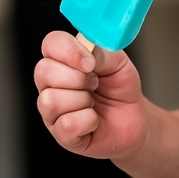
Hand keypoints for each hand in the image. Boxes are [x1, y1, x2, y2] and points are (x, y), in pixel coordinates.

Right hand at [35, 31, 148, 160]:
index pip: (50, 44)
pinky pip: (66, 124)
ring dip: (82, 100)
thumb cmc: (121, 88)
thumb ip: (100, 51)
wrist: (134, 118)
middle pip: (43, 71)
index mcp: (63, 60)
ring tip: (93, 102)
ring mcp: (52, 111)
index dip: (68, 50)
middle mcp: (51, 84)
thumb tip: (86, 48)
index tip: (90, 62)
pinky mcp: (61, 134)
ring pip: (50, 100)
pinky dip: (88, 121)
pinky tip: (94, 120)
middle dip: (77, 78)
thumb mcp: (118, 62)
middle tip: (96, 82)